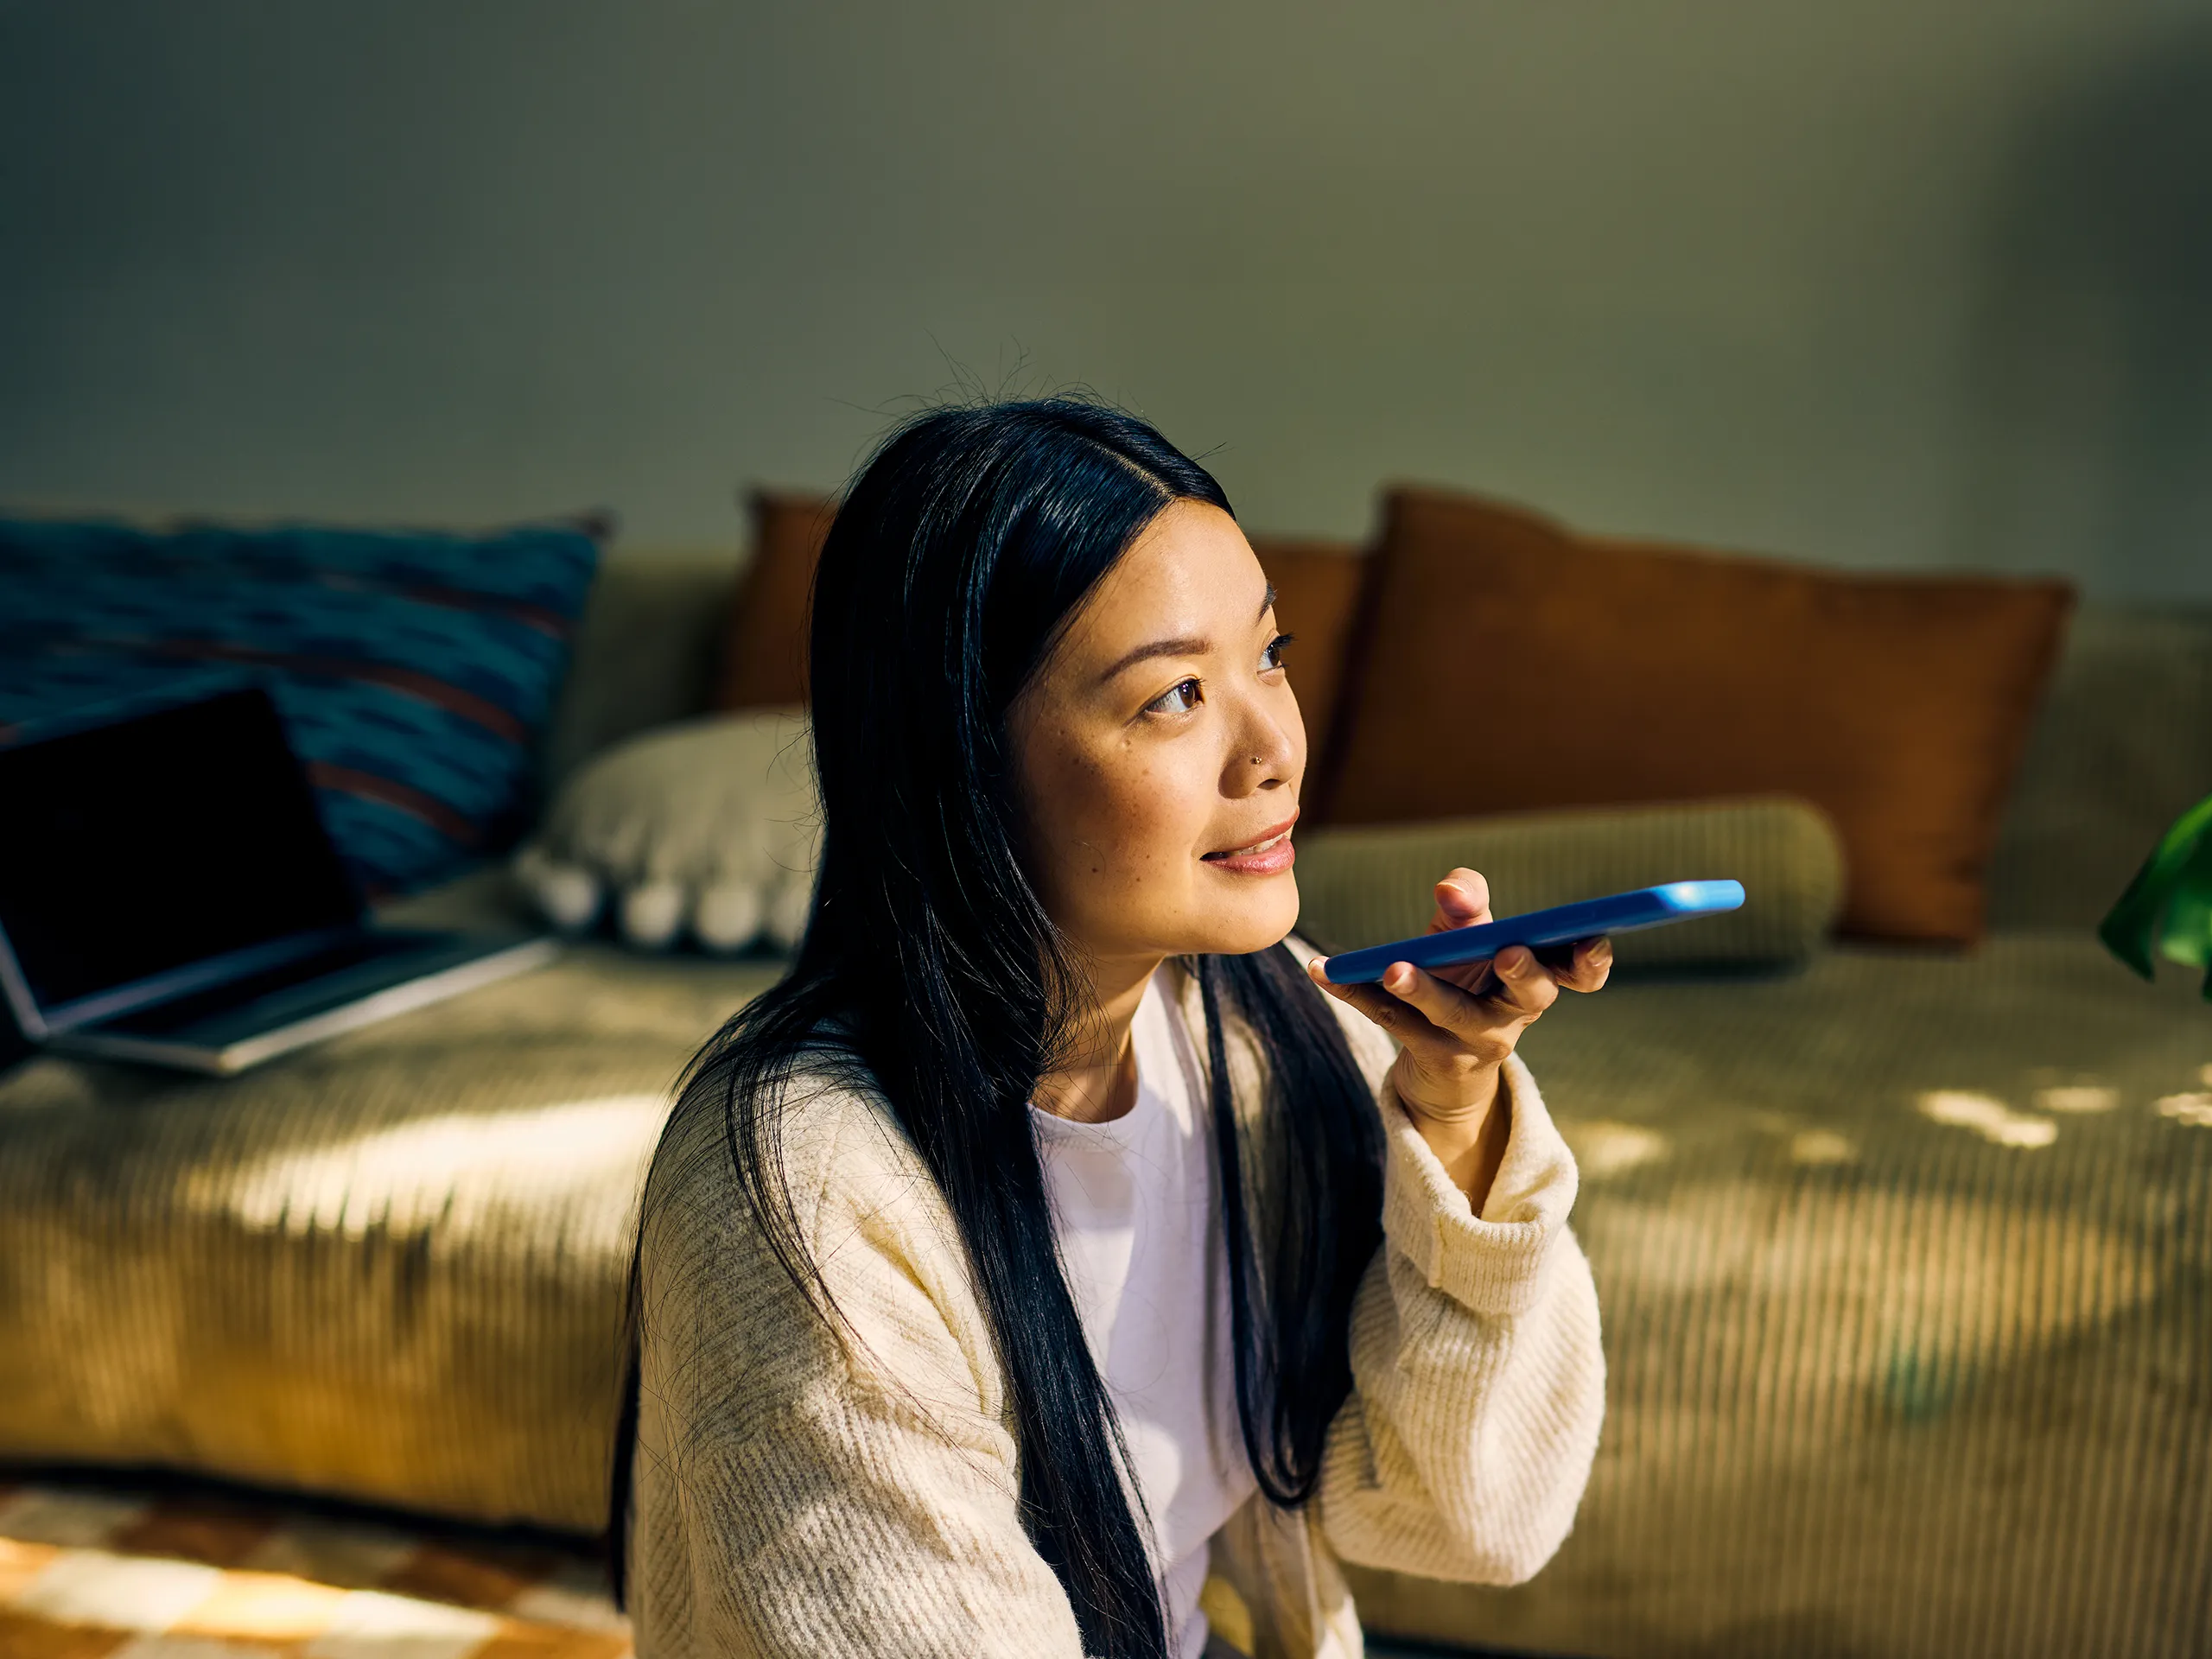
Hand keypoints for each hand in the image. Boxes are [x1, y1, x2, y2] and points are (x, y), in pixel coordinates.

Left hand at [1306, 868, 1611, 1197]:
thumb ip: (1467, 902)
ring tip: (1394, 967)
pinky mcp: (1429, 1055)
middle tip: (1507, 951)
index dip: (1592, 959)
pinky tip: (1321, 968)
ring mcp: (1474, 1040)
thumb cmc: (1465, 977)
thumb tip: (1451, 888)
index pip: (1580, 971)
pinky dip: (1353, 990)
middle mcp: (1516, 1013)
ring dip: (1424, 988)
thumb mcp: (1469, 937)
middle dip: (1522, 971)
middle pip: (1529, 994)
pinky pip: (1390, 1021)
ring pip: (1452, 1014)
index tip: (1592, 940)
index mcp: (1539, 978)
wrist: (1443, 1064)